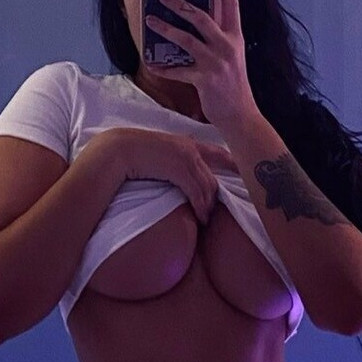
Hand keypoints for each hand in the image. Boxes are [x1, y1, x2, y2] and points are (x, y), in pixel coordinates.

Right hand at [108, 128, 237, 225]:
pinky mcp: (179, 169)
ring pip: (207, 186)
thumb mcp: (160, 153)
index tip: (244, 173)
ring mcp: (185, 157)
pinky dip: (200, 206)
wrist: (118, 150)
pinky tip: (200, 217)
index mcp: (187, 142)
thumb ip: (174, 161)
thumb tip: (180, 176)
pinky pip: (196, 192)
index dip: (233, 163)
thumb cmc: (134, 153)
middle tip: (214, 212)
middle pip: (212, 177)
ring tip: (206, 219)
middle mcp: (190, 148)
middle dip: (216, 197)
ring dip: (207, 206)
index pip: (218, 152)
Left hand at [144, 0, 256, 131]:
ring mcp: (216, 62)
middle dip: (181, 3)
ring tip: (150, 20)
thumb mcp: (233, 55)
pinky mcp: (205, 79)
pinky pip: (178, 70)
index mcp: (236, 37)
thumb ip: (220, 37)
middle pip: (203, 16)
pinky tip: (151, 63)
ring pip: (187, 39)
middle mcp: (228, 46)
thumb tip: (199, 18)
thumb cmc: (234, 84)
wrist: (241, 115)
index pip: (231, 3)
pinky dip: (163, 67)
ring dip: (166, 28)